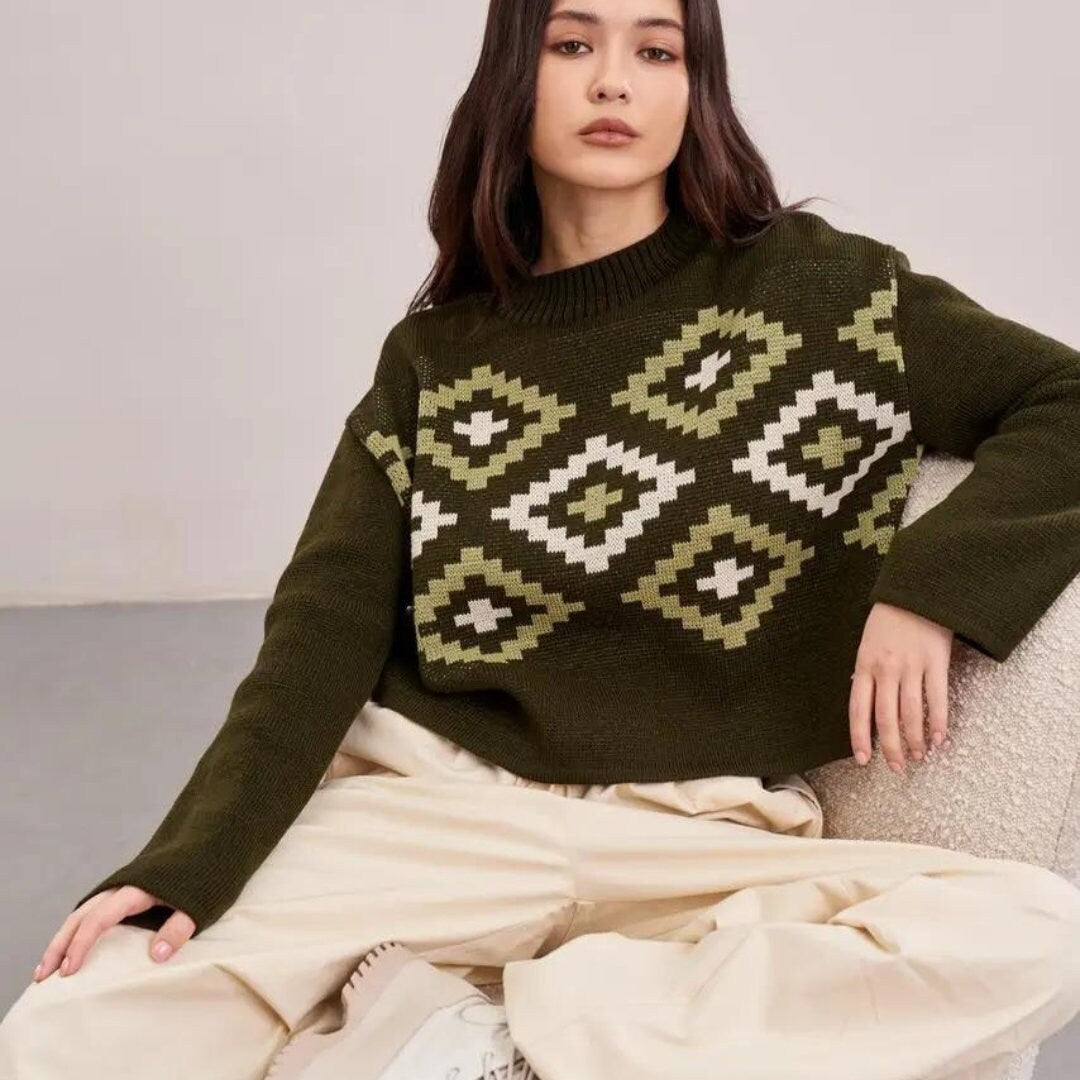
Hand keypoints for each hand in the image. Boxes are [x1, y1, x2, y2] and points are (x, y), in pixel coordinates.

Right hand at [32, 886, 194, 981]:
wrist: (213, 843)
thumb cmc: (206, 875)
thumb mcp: (198, 903)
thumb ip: (179, 928)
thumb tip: (156, 956)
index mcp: (136, 889)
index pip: (98, 919)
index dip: (81, 945)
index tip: (68, 972)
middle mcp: (122, 886)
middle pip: (80, 915)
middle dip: (59, 945)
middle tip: (42, 976)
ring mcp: (123, 886)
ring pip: (83, 911)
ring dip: (63, 938)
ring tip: (47, 967)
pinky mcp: (128, 889)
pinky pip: (94, 909)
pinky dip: (77, 928)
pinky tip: (72, 945)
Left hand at [849, 601, 954, 771]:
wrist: (916, 591)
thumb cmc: (889, 619)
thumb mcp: (867, 643)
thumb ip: (866, 672)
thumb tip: (864, 702)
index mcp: (864, 664)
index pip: (858, 708)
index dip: (860, 736)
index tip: (863, 759)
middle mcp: (885, 669)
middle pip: (886, 717)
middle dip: (891, 746)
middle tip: (897, 767)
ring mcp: (911, 666)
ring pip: (911, 713)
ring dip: (915, 740)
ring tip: (919, 756)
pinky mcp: (936, 662)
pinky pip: (937, 699)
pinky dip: (939, 722)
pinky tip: (941, 739)